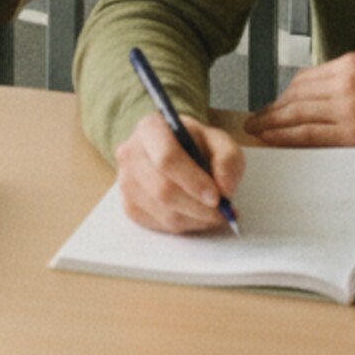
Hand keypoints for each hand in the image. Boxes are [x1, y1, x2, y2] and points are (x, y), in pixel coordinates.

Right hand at [115, 110, 244, 234]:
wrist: (173, 150)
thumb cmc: (195, 145)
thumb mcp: (218, 141)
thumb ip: (227, 159)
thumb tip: (225, 189)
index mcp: (151, 128)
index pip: (166, 158)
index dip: (193, 181)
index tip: (217, 197)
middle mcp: (131, 153)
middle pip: (163, 190)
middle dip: (199, 207)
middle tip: (222, 212)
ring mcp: (126, 181)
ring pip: (163, 212)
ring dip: (195, 219)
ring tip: (214, 213)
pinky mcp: (129, 206)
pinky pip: (159, 226)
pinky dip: (185, 225)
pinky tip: (196, 214)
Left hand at [246, 51, 354, 155]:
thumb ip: (348, 83)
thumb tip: (315, 100)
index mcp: (350, 64)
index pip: (304, 78)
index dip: (284, 95)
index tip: (273, 106)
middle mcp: (345, 82)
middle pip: (295, 95)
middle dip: (272, 110)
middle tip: (254, 120)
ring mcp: (348, 107)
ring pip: (298, 115)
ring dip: (273, 124)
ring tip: (259, 133)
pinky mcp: (354, 133)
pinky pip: (311, 136)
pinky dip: (288, 139)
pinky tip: (276, 142)